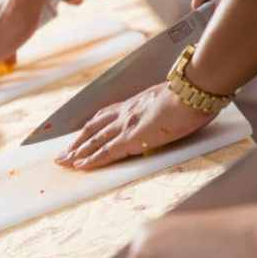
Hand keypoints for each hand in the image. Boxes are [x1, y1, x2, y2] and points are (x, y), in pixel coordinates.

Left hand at [55, 82, 214, 169]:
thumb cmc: (189, 95)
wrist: (193, 91)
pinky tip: (81, 166)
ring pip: (95, 141)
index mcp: (134, 104)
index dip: (91, 129)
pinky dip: (92, 160)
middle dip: (76, 142)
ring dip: (78, 152)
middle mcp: (125, 113)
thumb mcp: (169, 100)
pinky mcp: (133, 138)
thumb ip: (160, 109)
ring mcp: (127, 125)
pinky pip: (107, 152)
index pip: (105, 117)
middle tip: (62, 154)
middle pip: (93, 129)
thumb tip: (164, 116)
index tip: (80, 137)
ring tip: (64, 162)